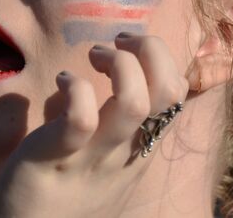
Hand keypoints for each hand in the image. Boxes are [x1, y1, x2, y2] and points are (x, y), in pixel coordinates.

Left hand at [0, 34, 188, 217]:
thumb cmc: (60, 190)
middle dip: (150, 50)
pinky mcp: (55, 158)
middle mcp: (124, 154)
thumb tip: (116, 86)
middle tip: (116, 43)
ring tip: (92, 56)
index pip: (177, 96)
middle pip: (167, 92)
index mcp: (138, 149)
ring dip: (117, 65)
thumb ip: (116, 129)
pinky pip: (80, 118)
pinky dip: (76, 88)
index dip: (163, 59)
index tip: (129, 48)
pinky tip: (62, 80)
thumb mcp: (102, 160)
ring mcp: (92, 158)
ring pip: (132, 103)